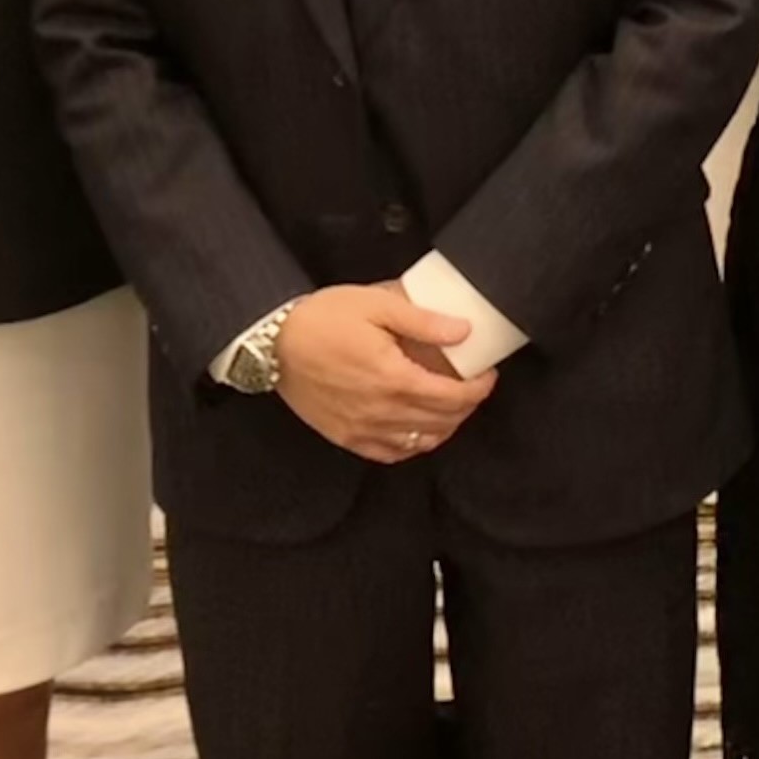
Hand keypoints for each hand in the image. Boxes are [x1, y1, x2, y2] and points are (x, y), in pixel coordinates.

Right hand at [275, 286, 496, 462]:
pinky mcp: (346, 437)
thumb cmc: (320, 319)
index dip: (478, 389)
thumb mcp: (374, 305)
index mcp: (393, 378)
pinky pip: (391, 452)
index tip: (486, 375)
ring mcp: (363, 429)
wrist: (272, 344)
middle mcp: (381, 410)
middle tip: (471, 387)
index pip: (453, 397)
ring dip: (444, 427)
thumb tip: (462, 331)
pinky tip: (419, 429)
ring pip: (421, 441)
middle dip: (466, 406)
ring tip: (450, 407)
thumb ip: (422, 320)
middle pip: (442, 421)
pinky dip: (413, 444)